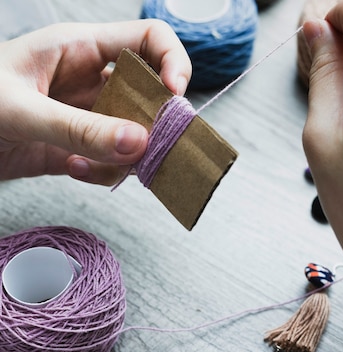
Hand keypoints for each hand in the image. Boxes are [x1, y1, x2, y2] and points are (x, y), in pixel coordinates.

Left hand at [0, 20, 190, 184]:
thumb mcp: (20, 109)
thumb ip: (81, 128)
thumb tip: (140, 143)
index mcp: (81, 49)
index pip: (149, 39)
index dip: (173, 61)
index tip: (174, 96)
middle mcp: (92, 81)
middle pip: (151, 93)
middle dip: (156, 121)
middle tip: (153, 146)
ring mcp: (87, 116)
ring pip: (136, 132)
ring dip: (129, 155)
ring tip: (100, 164)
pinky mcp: (78, 148)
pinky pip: (113, 161)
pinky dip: (103, 173)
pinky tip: (73, 169)